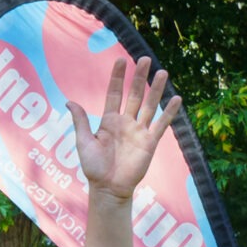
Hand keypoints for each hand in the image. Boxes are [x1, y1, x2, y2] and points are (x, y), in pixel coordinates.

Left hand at [73, 54, 179, 202]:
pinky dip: (169, 112)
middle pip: (134, 95)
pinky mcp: (150, 141)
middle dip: (139, 77)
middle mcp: (125, 122)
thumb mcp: (83, 142)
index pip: (114, 93)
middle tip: (144, 59)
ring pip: (149, 105)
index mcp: (108, 121)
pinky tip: (176, 98)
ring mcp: (139, 130)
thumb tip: (70, 102)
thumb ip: (81, 121)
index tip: (120, 60)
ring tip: (162, 72)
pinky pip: (161, 124)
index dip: (117, 77)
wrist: (108, 188)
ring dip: (156, 89)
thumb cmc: (94, 167)